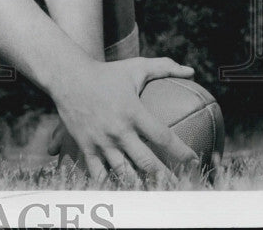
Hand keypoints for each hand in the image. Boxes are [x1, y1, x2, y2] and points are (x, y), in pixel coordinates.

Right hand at [50, 56, 199, 185]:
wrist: (67, 76)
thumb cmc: (106, 72)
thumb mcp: (136, 67)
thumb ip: (165, 67)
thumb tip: (192, 71)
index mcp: (133, 112)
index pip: (164, 137)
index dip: (182, 153)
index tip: (195, 162)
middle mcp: (118, 130)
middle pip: (147, 163)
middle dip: (167, 178)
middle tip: (180, 187)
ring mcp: (101, 141)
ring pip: (125, 173)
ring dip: (142, 186)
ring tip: (155, 195)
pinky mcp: (86, 147)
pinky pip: (100, 174)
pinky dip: (112, 185)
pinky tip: (123, 194)